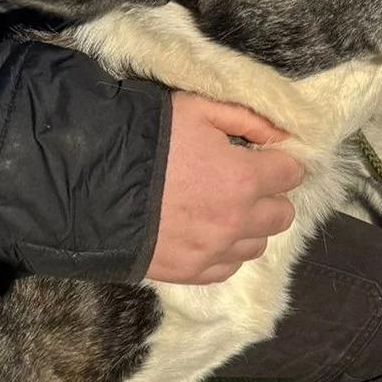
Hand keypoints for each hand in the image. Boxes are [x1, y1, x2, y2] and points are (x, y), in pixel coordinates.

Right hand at [147, 93, 304, 284]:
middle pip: (282, 214)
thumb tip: (283, 134)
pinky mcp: (193, 271)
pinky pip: (228, 267)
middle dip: (269, 196)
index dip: (280, 163)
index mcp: (244, 178)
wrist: (91, 184)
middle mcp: (238, 220)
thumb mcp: (195, 109)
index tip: (265, 159)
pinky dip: (224, 251)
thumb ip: (247, 119)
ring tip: (221, 209)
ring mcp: (216, 250)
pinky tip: (205, 232)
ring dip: (249, 227)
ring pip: (258, 244)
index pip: (291, 174)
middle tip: (243, 183)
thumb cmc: (145, 140)